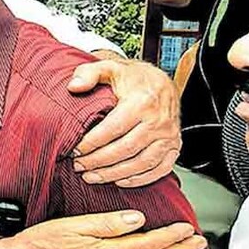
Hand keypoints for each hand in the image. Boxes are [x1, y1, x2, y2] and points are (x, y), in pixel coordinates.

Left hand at [68, 59, 180, 187]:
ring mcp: (169, 136)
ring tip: (92, 177)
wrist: (161, 82)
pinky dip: (139, 179)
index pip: (113, 128)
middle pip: (125, 149)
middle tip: (79, 166)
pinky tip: (119, 181)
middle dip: (99, 161)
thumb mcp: (109, 68)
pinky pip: (159, 169)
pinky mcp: (174, 147)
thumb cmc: (133, 78)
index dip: (92, 142)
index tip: (76, 150)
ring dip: (115, 174)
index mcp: (142, 102)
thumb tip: (73, 87)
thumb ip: (89, 74)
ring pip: (141, 163)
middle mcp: (159, 121)